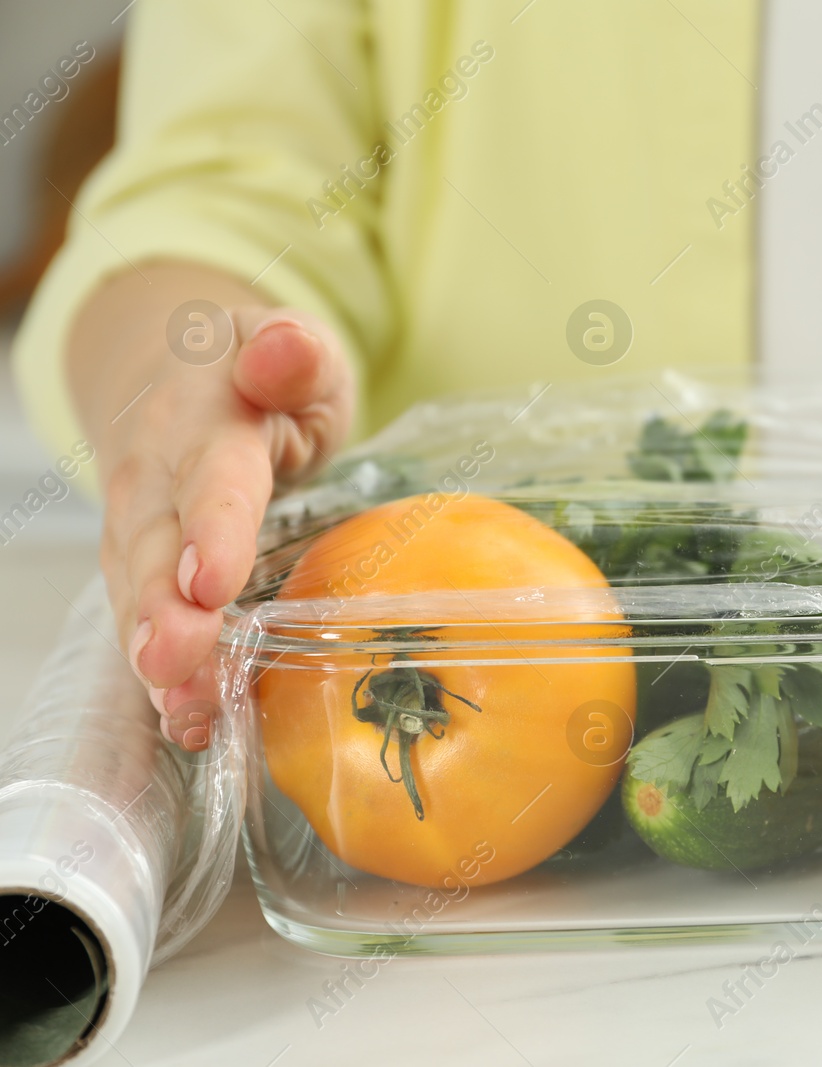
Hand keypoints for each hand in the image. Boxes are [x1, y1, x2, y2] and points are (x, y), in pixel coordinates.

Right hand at [84, 291, 352, 749]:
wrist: (187, 382)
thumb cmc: (267, 373)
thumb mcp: (297, 350)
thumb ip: (295, 353)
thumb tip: (281, 349)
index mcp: (205, 420)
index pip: (211, 477)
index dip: (211, 529)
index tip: (211, 582)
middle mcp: (159, 478)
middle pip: (156, 549)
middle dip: (164, 611)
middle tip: (176, 664)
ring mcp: (143, 529)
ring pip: (141, 596)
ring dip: (160, 657)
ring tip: (185, 711)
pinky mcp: (146, 570)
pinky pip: (149, 620)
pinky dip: (166, 676)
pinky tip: (190, 721)